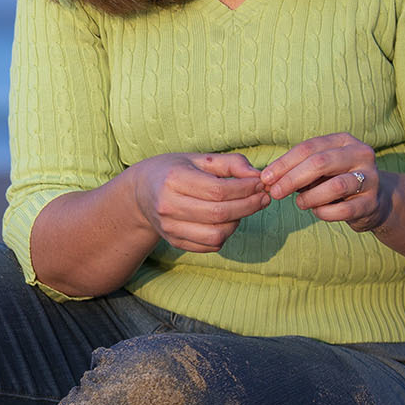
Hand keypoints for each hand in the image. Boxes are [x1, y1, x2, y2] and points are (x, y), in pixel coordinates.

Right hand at [128, 152, 271, 252]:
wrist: (141, 193)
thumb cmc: (174, 171)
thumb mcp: (199, 159)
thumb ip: (230, 163)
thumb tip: (257, 175)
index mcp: (173, 179)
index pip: (218, 191)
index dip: (245, 190)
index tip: (261, 184)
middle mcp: (168, 205)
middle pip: (219, 213)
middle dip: (249, 206)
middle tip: (263, 199)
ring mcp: (169, 227)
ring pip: (217, 234)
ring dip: (237, 223)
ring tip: (242, 209)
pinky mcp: (174, 241)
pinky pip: (210, 246)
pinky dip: (225, 234)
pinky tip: (227, 220)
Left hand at [260, 133, 389, 232]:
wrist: (375, 201)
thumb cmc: (336, 180)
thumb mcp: (319, 169)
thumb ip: (297, 169)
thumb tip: (267, 179)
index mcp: (344, 141)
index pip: (309, 147)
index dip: (284, 163)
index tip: (265, 178)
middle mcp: (361, 154)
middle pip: (321, 163)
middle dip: (292, 178)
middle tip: (274, 192)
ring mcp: (370, 178)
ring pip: (335, 186)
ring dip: (310, 197)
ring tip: (300, 203)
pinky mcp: (372, 203)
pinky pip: (343, 210)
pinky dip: (324, 212)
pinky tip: (317, 211)